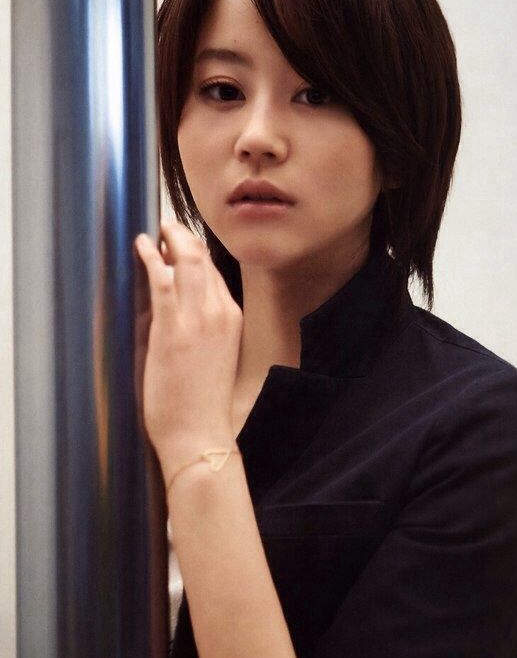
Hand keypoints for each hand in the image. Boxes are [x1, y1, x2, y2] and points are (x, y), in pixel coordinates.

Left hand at [133, 220, 242, 475]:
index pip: (216, 273)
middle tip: (169, 226)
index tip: (184, 241)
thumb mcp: (216, 356)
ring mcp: (197, 318)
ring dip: (171, 239)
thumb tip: (186, 308)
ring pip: (187, 262)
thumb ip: (207, 328)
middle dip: (185, 236)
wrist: (200, 431)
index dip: (198, 252)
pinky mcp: (173, 328)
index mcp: (232, 319)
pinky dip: (152, 257)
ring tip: (158, 230)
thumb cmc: (204, 401)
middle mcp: (220, 312)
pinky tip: (143, 245)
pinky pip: (163, 279)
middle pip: (204, 259)